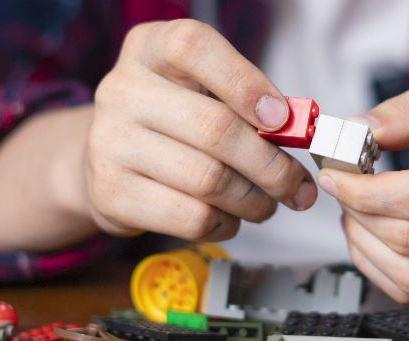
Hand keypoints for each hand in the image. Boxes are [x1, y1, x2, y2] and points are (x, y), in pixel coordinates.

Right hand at [86, 20, 315, 240]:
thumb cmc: (175, 121)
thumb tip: (299, 132)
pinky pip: (191, 217)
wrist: (109, 160)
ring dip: (254, 201)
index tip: (282, 118)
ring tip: (266, 204)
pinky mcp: (112, 194)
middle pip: (216, 129)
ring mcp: (111, 143)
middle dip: (272, 166)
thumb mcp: (205, 92)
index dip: (245, 83)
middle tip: (297, 187)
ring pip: (209, 181)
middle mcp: (122, 91)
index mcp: (150, 49)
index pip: (193, 47)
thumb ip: (247, 103)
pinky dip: (225, 224)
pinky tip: (229, 217)